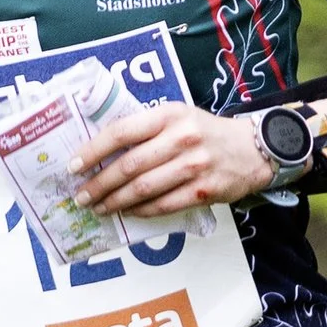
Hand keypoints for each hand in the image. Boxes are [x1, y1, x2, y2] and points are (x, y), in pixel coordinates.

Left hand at [75, 105, 270, 218]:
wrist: (253, 149)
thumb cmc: (205, 133)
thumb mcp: (178, 116)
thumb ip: (146, 128)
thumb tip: (102, 151)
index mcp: (169, 115)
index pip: (121, 132)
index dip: (93, 151)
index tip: (73, 166)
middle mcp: (181, 138)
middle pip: (129, 166)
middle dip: (99, 184)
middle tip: (81, 195)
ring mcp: (193, 166)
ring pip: (143, 189)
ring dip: (115, 202)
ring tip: (98, 208)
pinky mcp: (203, 191)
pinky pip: (163, 205)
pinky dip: (141, 211)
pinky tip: (127, 212)